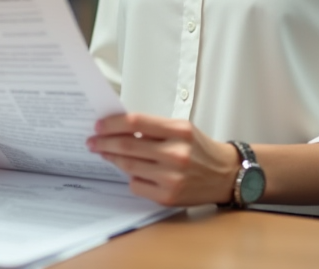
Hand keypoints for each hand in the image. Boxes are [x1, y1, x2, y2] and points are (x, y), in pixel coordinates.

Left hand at [87, 113, 239, 206]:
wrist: (225, 175)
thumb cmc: (200, 149)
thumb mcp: (182, 129)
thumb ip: (154, 128)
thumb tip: (119, 128)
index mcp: (179, 131)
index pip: (136, 122)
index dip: (113, 123)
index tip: (99, 125)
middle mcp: (176, 154)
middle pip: (128, 146)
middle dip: (105, 143)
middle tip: (92, 141)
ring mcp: (171, 177)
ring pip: (129, 166)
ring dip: (112, 159)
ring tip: (104, 153)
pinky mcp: (168, 196)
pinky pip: (137, 185)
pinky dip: (130, 177)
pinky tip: (129, 171)